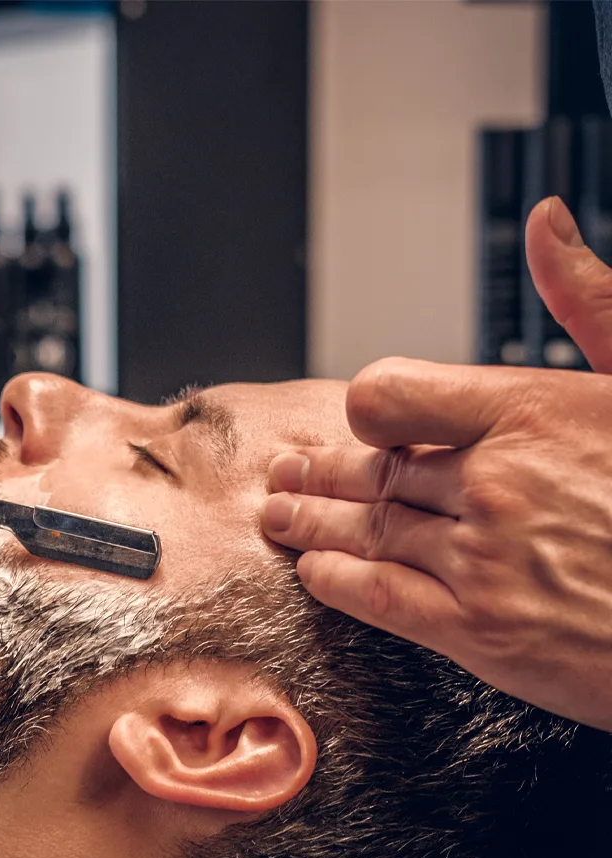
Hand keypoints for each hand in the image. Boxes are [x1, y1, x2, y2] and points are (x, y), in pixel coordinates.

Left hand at [259, 197, 611, 730]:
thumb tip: (546, 224)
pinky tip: (314, 571)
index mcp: (532, 412)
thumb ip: (589, 301)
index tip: (357, 420)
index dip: (367, 408)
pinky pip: (379, 596)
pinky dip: (336, 582)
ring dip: (312, 522)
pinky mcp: (480, 629)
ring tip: (280, 515)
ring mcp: (482, 558)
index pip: (392, 395)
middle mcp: (496, 482)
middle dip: (321, 471)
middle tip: (288, 472)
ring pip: (367, 529)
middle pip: (375, 469)